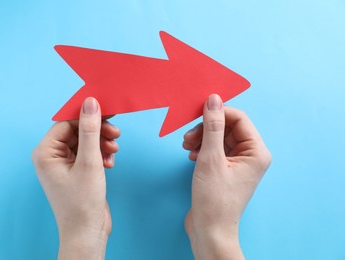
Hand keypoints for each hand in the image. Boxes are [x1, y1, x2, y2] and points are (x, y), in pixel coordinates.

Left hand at [32, 97, 119, 259]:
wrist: (87, 233)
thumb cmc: (82, 202)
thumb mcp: (89, 161)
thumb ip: (90, 130)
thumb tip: (90, 102)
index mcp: (45, 152)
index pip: (67, 123)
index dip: (87, 116)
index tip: (109, 112)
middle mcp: (52, 157)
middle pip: (77, 131)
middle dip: (98, 132)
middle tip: (116, 133)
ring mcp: (64, 165)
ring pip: (85, 142)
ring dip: (102, 143)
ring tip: (114, 151)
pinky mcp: (76, 172)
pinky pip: (89, 154)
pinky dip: (101, 155)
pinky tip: (110, 163)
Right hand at [183, 94, 270, 259]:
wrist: (209, 230)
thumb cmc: (214, 199)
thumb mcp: (211, 158)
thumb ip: (213, 126)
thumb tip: (214, 99)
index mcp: (257, 152)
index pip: (239, 118)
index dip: (217, 112)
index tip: (197, 112)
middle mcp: (251, 155)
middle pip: (228, 127)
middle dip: (206, 128)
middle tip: (188, 137)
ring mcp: (239, 163)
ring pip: (219, 138)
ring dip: (201, 138)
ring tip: (187, 147)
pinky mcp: (226, 169)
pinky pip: (215, 149)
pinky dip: (202, 149)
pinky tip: (191, 156)